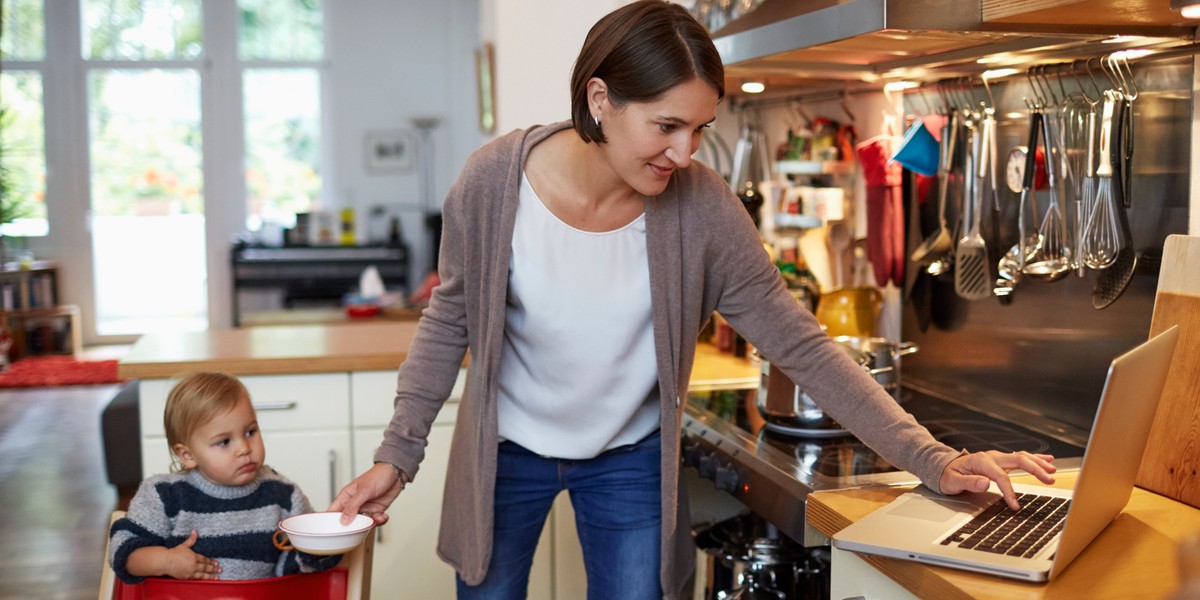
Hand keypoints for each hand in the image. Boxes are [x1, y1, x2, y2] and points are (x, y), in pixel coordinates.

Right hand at [164, 530, 220, 579]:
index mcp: (194, 557)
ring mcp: (190, 572)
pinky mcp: (186, 577)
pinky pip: (196, 578)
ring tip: (216, 577)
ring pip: (202, 574)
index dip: (211, 561)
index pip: (205, 559)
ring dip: (210, 576)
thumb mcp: (184, 545)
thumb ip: (191, 539)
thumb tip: (195, 531)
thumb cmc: (174, 553)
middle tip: (220, 570)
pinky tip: (205, 579)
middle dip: (214, 568)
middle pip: (206, 567)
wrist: (165, 562)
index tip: (216, 562)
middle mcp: (193, 565)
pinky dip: (201, 579)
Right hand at [328, 462, 403, 525]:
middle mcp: (354, 503)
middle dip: (353, 526)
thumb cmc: (378, 475)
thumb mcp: (364, 490)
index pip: (333, 511)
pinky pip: (375, 520)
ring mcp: (365, 507)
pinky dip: (379, 520)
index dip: (330, 522)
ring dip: (369, 523)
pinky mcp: (376, 510)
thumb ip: (353, 505)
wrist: (396, 474)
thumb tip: (343, 520)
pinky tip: (382, 516)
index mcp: (346, 496)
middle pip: (347, 520)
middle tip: (359, 529)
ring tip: (375, 518)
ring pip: (362, 523)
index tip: (333, 531)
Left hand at [939, 451, 1056, 510]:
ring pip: (1022, 457)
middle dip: (1035, 469)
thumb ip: (969, 483)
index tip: (1016, 505)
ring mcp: (997, 457)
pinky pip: (1020, 457)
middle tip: (1049, 479)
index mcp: (981, 461)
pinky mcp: (1001, 460)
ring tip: (1052, 471)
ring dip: (1038, 463)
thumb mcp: (953, 482)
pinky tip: (1048, 461)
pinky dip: (1035, 459)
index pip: (1001, 476)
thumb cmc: (948, 476)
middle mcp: (991, 456)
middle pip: (1018, 460)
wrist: (944, 467)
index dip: (1010, 491)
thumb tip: (985, 483)